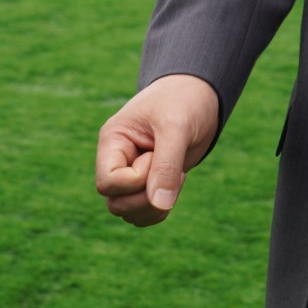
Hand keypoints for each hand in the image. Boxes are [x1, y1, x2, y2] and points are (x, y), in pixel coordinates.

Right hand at [94, 73, 221, 225]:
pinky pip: (144, 213)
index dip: (135, 181)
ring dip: (156, 207)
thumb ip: (166, 165)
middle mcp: (118, 160)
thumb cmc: (183, 100)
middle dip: (147, 199)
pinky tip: (177, 182)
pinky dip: (161, 209)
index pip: (107, 183)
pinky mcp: (150, 182)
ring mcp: (133, 174)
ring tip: (178, 177)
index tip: (156, 155)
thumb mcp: (176, 127)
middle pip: (116, 204)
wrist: (201, 93)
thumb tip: (160, 205)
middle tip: (175, 173)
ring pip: (129, 213)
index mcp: (113, 141)